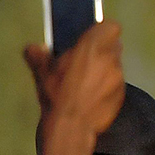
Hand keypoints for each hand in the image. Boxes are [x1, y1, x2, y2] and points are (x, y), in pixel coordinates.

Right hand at [23, 21, 125, 139]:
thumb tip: (33, 48)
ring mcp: (118, 77)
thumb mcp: (42, 73)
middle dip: (102, 49)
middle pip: (113, 45)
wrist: (70, 128)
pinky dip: (107, 85)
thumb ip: (38, 55)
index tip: (90, 37)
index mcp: (92, 46)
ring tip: (86, 79)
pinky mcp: (121, 94)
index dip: (102, 30)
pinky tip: (91, 95)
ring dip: (104, 68)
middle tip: (86, 58)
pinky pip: (116, 83)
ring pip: (115, 64)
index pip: (110, 26)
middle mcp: (109, 58)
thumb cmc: (56, 96)